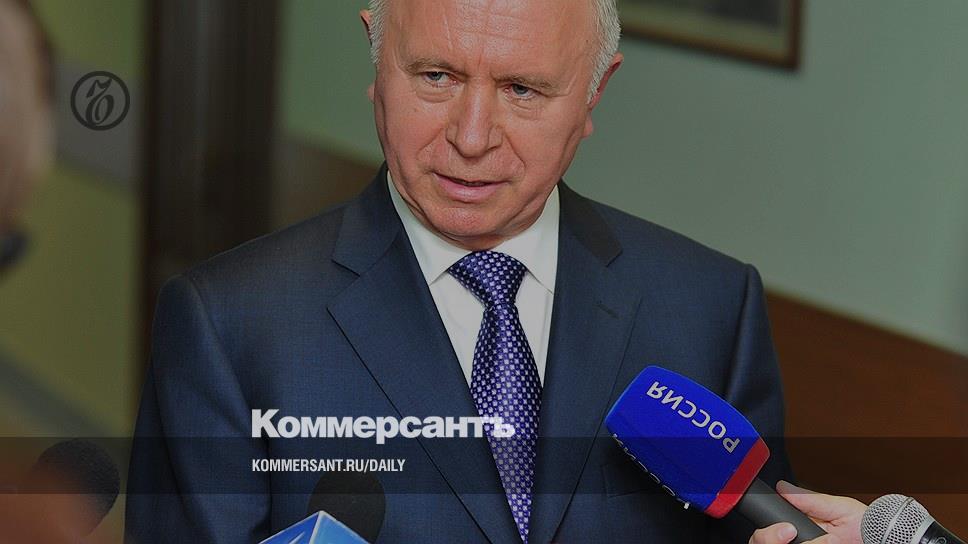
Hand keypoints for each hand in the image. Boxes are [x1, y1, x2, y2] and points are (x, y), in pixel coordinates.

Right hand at [748, 481, 865, 543]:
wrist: (887, 539)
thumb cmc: (869, 529)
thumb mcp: (840, 509)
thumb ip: (811, 501)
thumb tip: (783, 487)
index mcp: (801, 529)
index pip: (767, 529)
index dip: (767, 529)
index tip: (784, 526)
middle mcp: (797, 543)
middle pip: (762, 542)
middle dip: (769, 537)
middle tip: (790, 533)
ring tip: (820, 541)